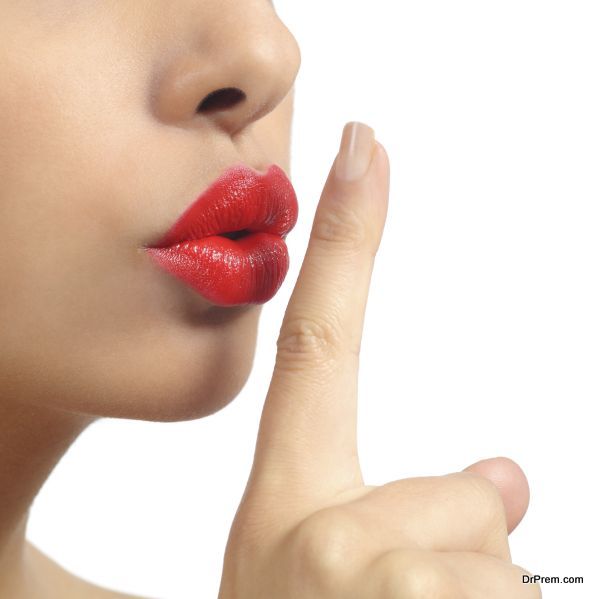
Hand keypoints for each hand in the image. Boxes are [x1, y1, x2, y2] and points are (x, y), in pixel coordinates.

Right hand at [218, 122, 540, 597]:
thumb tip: (509, 470)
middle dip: (460, 538)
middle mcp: (314, 544)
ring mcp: (361, 587)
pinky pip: (512, 588)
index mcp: (283, 512)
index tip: (365, 150)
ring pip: (493, 553)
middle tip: (403, 596)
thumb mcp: (311, 580)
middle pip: (459, 495)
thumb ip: (401, 508)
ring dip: (478, 597)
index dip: (343, 239)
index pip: (318, 342)